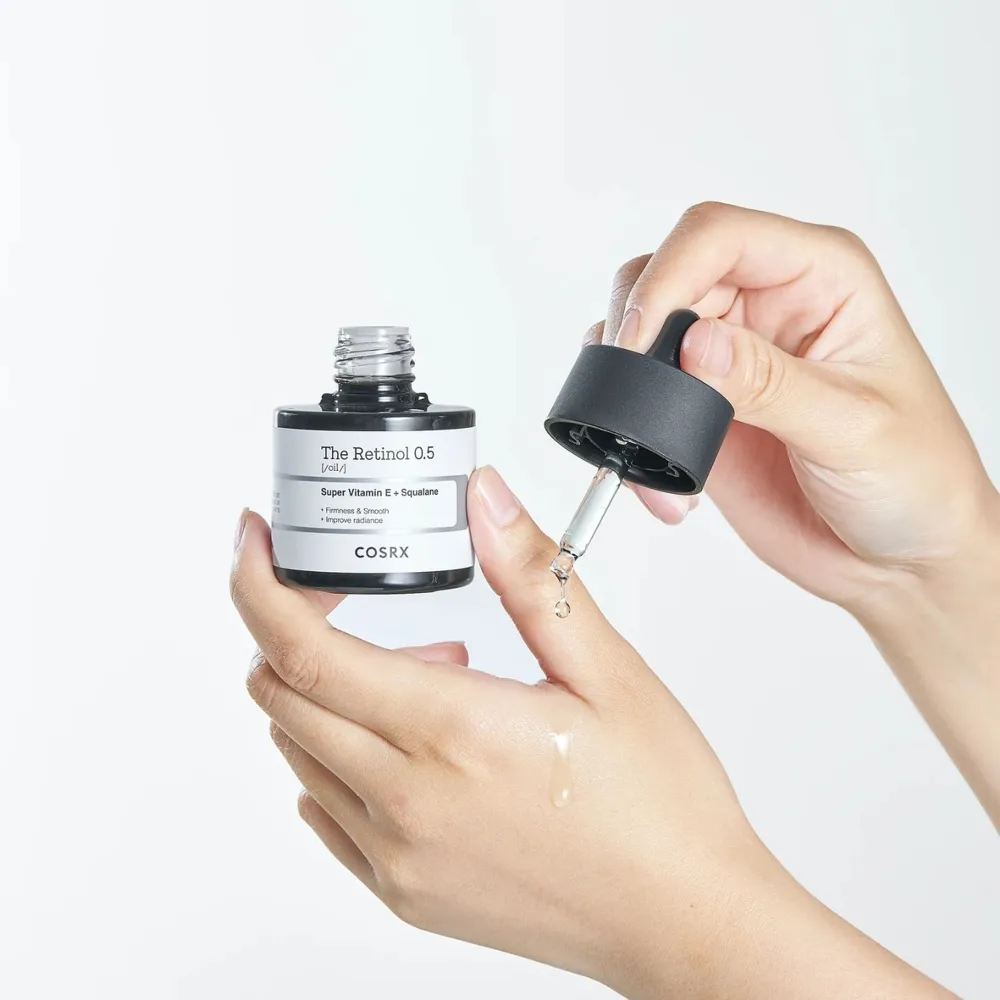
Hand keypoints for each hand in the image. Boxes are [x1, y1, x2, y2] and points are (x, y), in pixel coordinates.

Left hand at [231, 470, 950, 998]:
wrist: (684, 923)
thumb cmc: (659, 807)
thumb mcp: (606, 670)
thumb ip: (530, 576)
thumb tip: (485, 501)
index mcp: (450, 734)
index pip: (305, 651)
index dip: (261, 586)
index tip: (255, 544)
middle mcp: (404, 803)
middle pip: (282, 695)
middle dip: (295, 627)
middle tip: (360, 598)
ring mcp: (396, 856)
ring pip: (299, 749)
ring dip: (328, 690)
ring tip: (424, 670)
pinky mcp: (404, 891)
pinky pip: (324, 810)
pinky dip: (337, 754)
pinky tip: (411, 741)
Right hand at [593, 202, 999, 827]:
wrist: (906, 566)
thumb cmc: (916, 494)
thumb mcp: (862, 430)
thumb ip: (772, 381)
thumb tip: (698, 342)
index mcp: (819, 283)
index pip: (715, 236)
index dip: (668, 279)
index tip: (647, 345)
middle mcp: (768, 313)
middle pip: (663, 276)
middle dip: (633, 335)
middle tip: (638, 401)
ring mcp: (729, 363)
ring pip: (638, 337)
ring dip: (625, 393)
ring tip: (656, 464)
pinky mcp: (703, 417)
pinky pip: (640, 402)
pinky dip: (630, 440)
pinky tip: (660, 491)